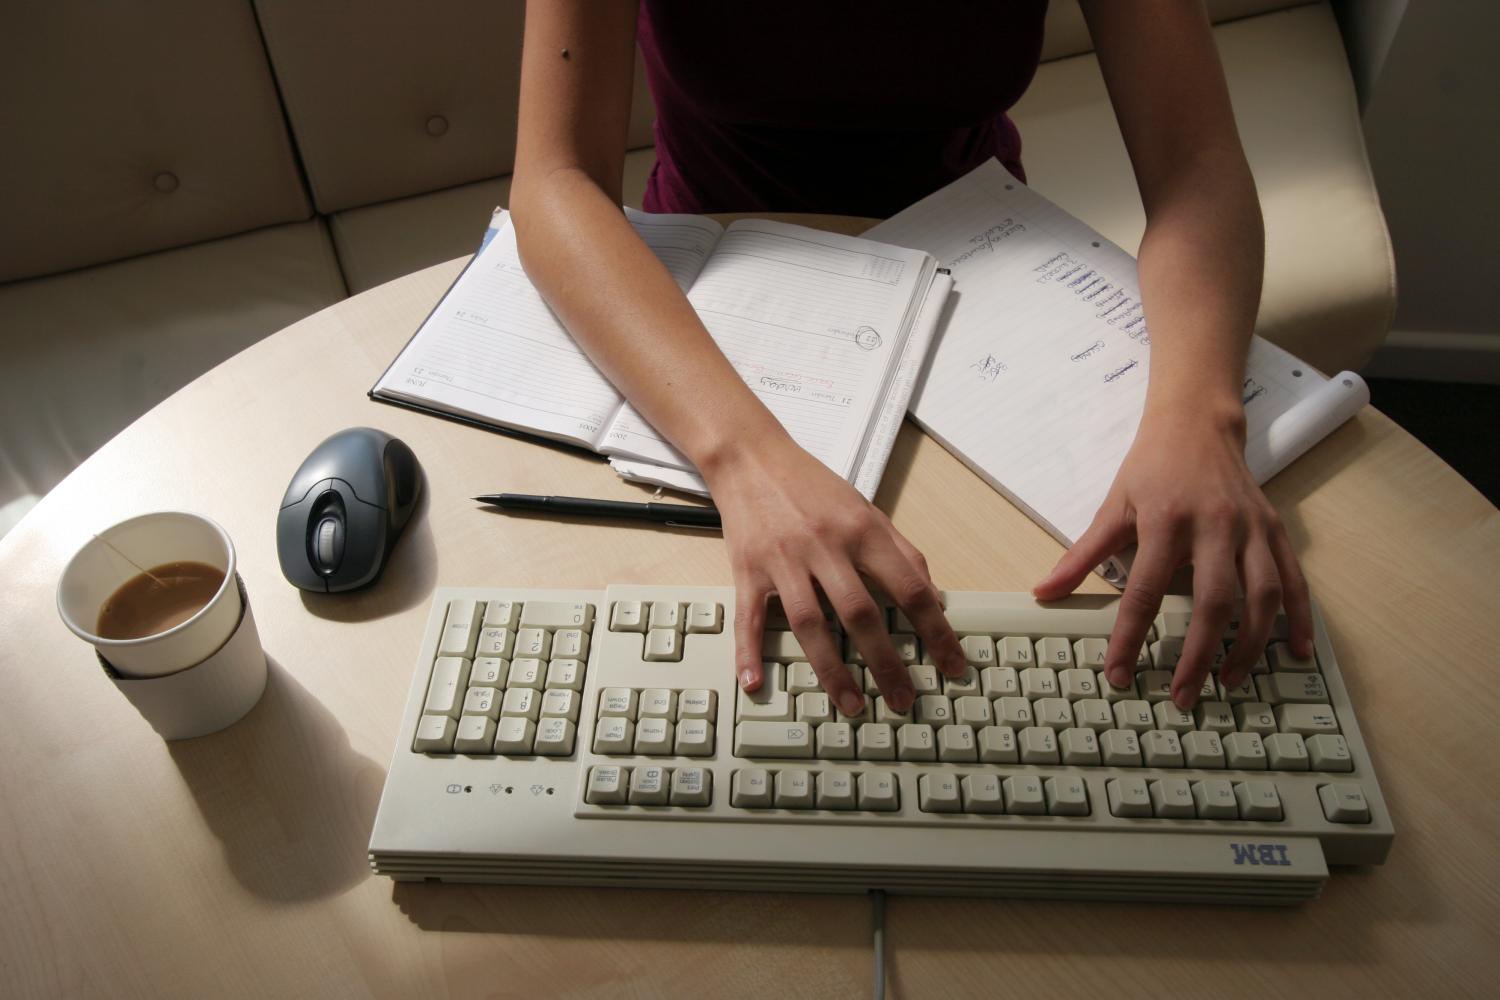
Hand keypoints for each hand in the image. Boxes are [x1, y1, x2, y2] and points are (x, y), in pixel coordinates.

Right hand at [702, 436, 966, 715]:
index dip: (936, 631)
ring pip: (810, 623)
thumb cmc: (812, 486)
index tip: (952, 666)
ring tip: (852, 703)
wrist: (752, 457)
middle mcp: (825, 546)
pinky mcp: (748, 569)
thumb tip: (932, 595)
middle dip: (886, 662)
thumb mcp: (865, 510)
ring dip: (832, 670)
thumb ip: (900, 551)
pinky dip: (749, 652)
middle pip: (861, 613)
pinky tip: (754, 683)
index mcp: (862, 531)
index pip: (910, 588)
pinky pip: (749, 617)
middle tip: (904, 700)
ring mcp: (784, 560)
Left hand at [1032, 410, 1312, 709]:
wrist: (1197, 423)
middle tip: (1183, 696)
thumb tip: (1043, 591)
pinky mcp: (1276, 529)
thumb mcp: (1113, 507)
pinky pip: (1294, 580)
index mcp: (1165, 521)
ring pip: (1260, 595)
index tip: (1120, 673)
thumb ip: (1081, 556)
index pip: (1144, 591)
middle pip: (1212, 600)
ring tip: (1231, 683)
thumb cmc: (1152, 468)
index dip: (1130, 637)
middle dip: (1198, 654)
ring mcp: (1251, 528)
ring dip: (1249, 645)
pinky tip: (1297, 652)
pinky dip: (1300, 618)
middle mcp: (1214, 525)